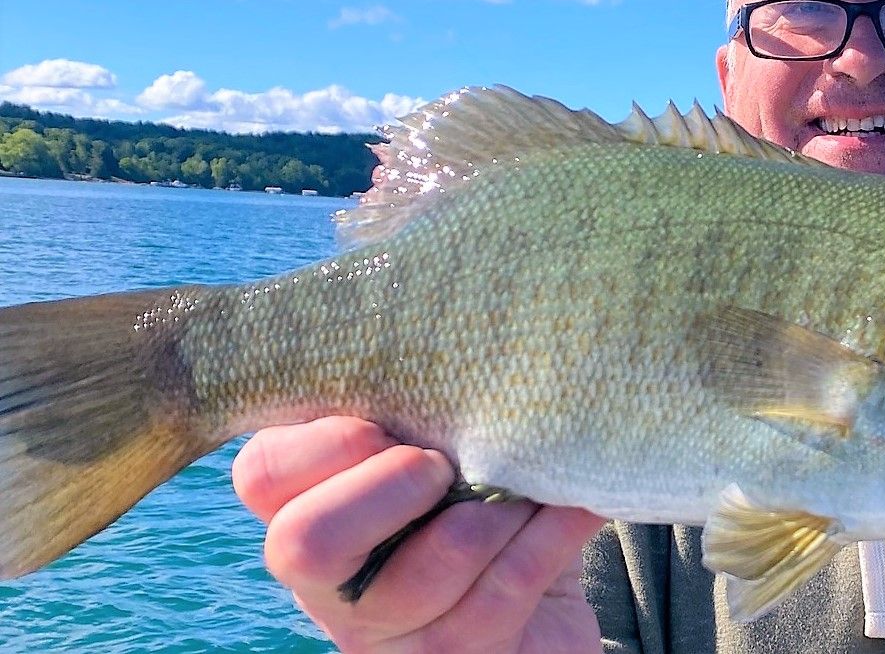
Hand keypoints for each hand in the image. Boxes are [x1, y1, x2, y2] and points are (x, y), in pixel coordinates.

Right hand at [232, 417, 606, 652]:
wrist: (538, 596)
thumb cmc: (473, 496)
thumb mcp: (435, 441)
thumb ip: (415, 399)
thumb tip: (453, 312)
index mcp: (306, 510)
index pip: (262, 473)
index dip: (328, 442)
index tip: (395, 423)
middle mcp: (330, 585)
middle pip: (306, 543)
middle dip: (389, 487)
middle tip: (446, 464)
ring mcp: (390, 635)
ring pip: (427, 571)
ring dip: (493, 512)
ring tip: (528, 484)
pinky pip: (503, 594)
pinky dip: (549, 536)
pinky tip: (572, 506)